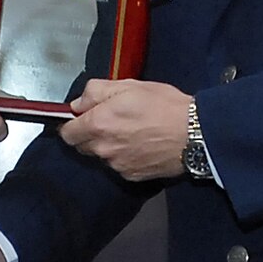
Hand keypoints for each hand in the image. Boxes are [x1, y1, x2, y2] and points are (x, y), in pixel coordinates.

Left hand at [60, 79, 190, 180]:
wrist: (195, 134)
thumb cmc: (164, 106)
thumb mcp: (128, 85)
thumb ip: (96, 92)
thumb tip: (78, 104)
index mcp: (98, 124)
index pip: (66, 133)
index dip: (71, 124)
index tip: (81, 118)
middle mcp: (103, 149)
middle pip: (82, 146)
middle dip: (89, 135)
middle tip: (110, 121)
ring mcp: (117, 165)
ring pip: (101, 156)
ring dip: (108, 146)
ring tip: (131, 132)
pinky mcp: (132, 176)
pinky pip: (118, 166)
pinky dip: (124, 157)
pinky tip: (141, 145)